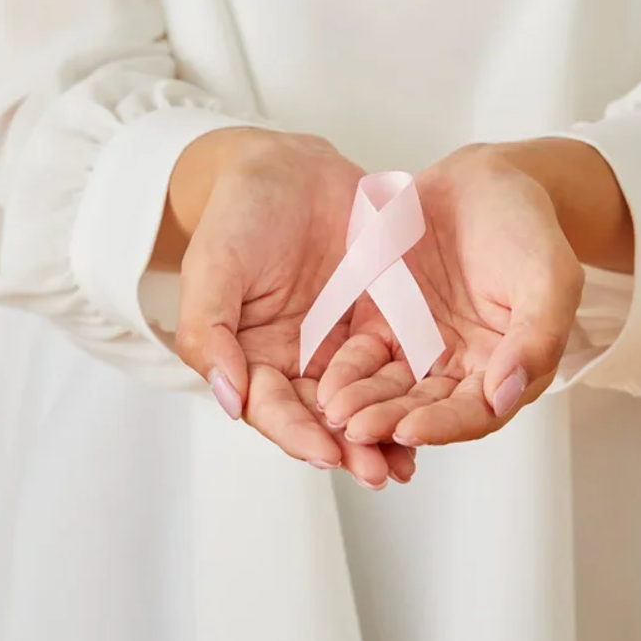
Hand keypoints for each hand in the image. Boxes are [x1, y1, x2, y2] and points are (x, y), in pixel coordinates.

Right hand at [159, 129, 415, 486]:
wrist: (288, 168)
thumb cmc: (239, 213)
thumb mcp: (213, 266)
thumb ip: (211, 332)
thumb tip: (227, 400)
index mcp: (250, 356)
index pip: (271, 407)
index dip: (297, 433)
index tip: (327, 455)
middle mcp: (294, 360)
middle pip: (320, 416)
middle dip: (348, 447)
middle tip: (378, 473)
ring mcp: (336, 344)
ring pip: (361, 399)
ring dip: (382, 433)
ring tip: (407, 463)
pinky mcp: (375, 322)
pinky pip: (393, 362)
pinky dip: (408, 390)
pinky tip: (430, 413)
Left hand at [316, 140, 619, 446]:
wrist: (484, 181)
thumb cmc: (527, 227)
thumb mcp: (549, 277)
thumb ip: (537, 338)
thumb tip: (506, 394)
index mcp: (506, 366)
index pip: (475, 412)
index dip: (443, 425)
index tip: (410, 430)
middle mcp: (460, 366)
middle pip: (424, 407)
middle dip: (390, 421)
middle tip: (356, 428)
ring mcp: (419, 345)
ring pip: (389, 388)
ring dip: (363, 404)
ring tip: (334, 412)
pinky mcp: (384, 322)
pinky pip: (363, 354)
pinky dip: (346, 372)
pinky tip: (326, 384)